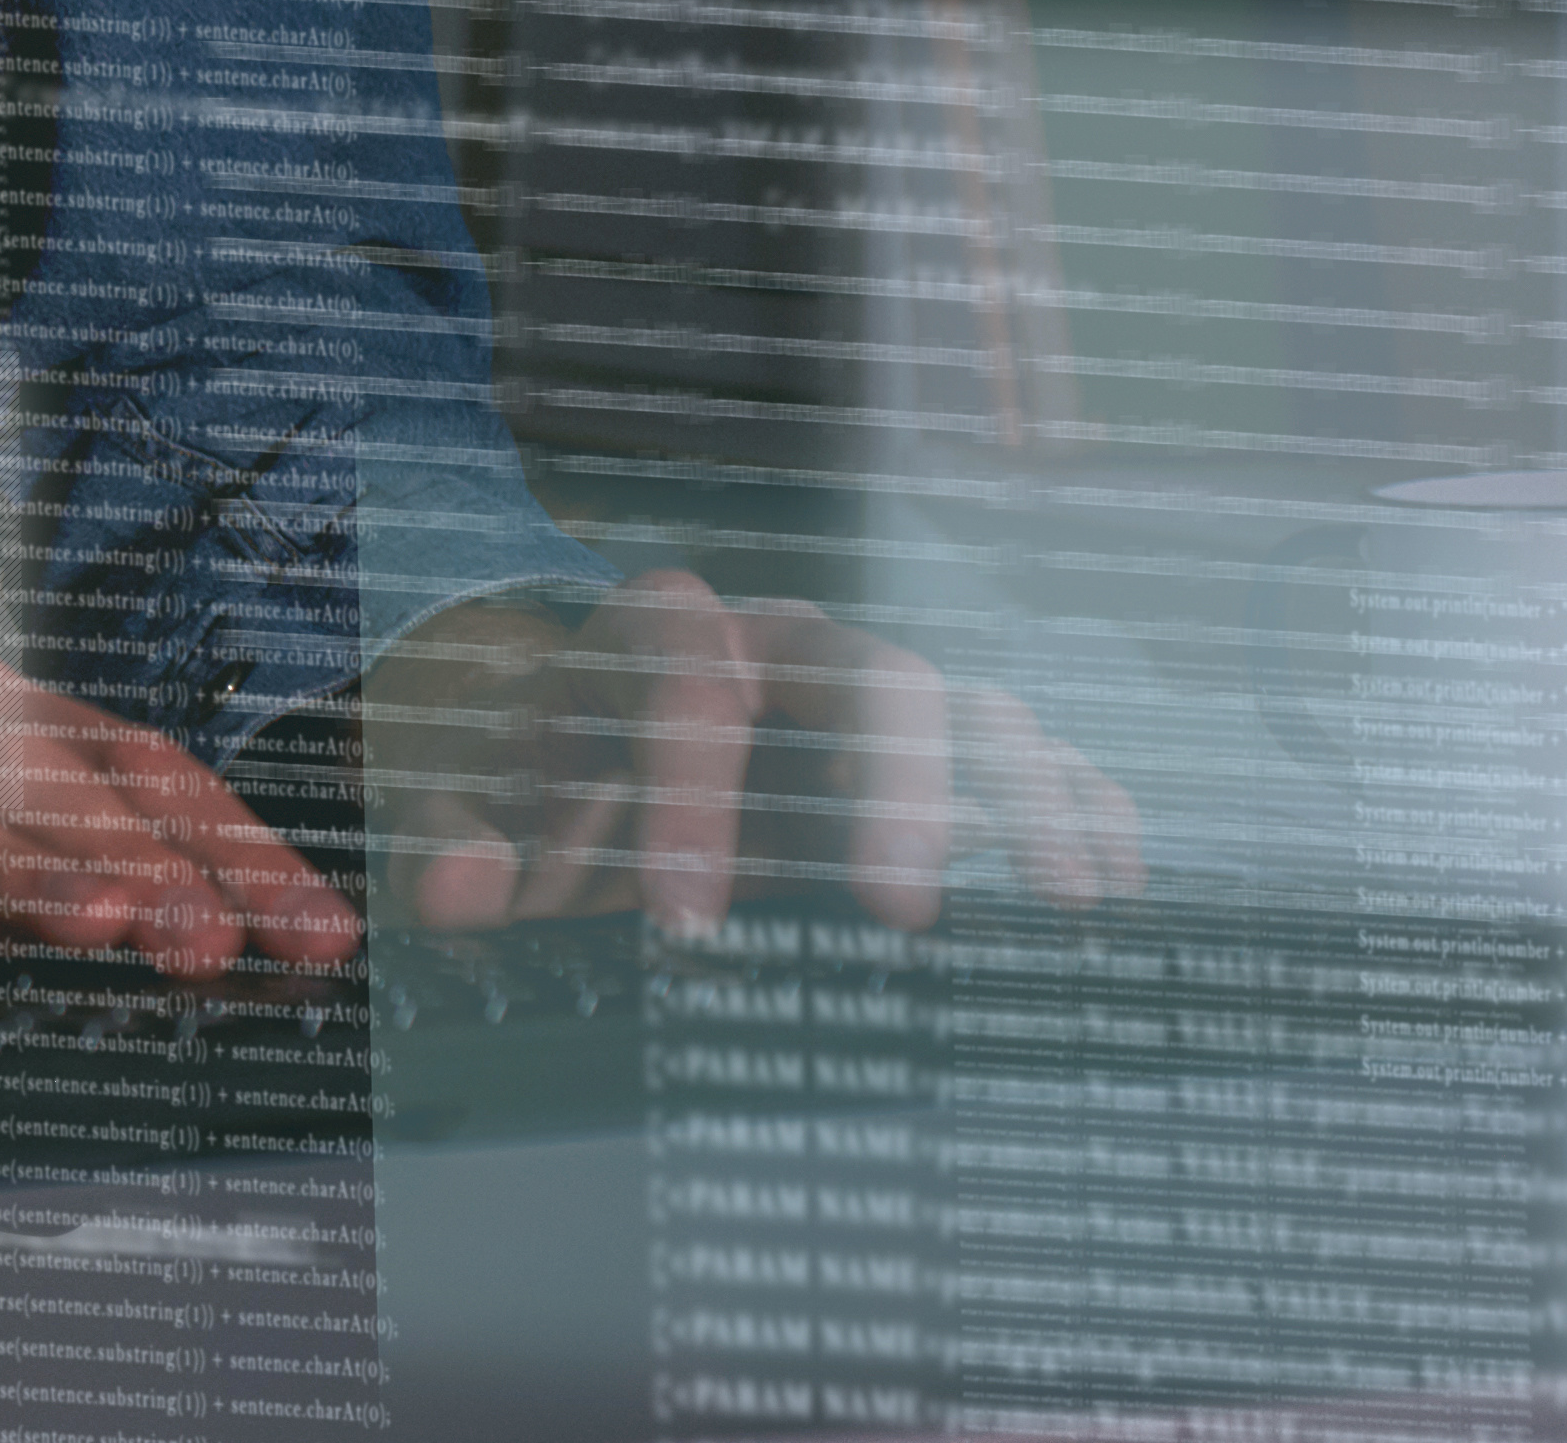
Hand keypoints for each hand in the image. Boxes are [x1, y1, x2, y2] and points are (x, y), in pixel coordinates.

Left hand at [362, 569, 1143, 937]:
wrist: (562, 737)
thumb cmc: (519, 762)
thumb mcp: (458, 785)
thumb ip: (451, 832)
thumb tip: (461, 888)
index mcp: (657, 634)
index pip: (686, 694)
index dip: (686, 806)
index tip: (684, 933)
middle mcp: (781, 641)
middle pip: (869, 674)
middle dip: (897, 784)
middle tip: (906, 907)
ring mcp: (865, 690)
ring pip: (967, 708)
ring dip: (1023, 796)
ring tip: (1070, 900)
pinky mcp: (924, 752)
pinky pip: (1018, 755)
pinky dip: (1071, 804)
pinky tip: (1115, 879)